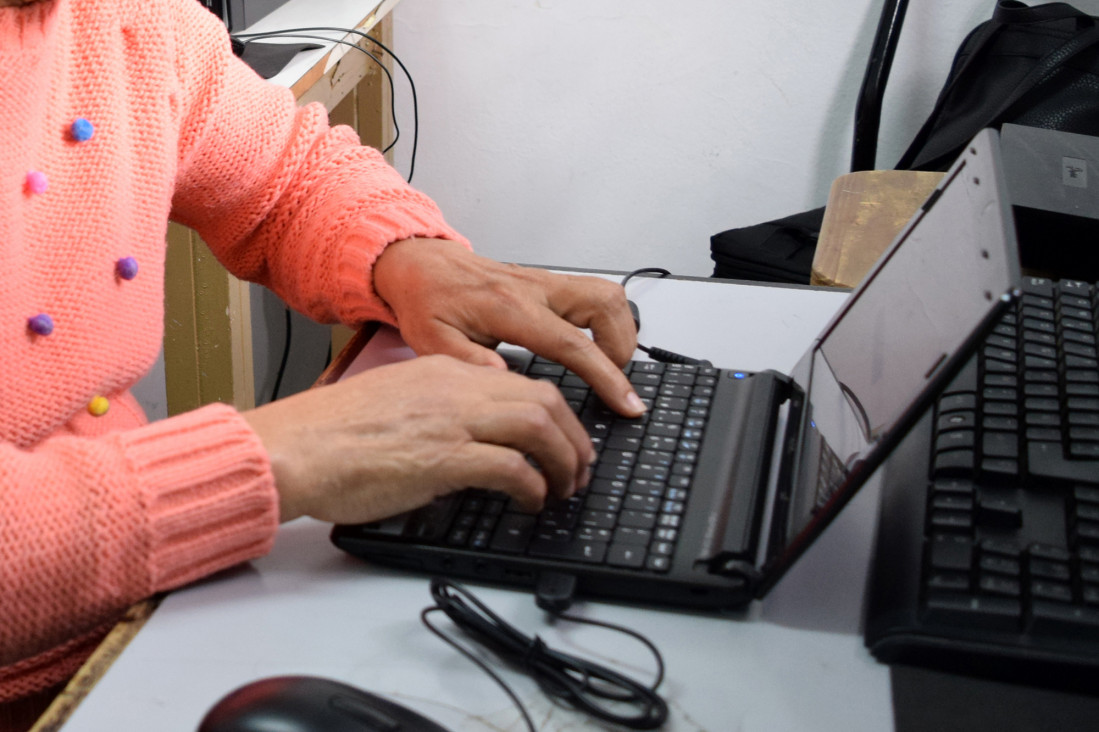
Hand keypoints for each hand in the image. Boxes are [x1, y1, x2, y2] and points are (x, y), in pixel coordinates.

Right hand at [243, 355, 593, 523]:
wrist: (293, 447)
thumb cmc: (328, 434)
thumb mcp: (394, 402)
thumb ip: (437, 410)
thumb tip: (468, 440)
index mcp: (443, 370)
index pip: (522, 382)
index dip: (555, 412)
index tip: (564, 437)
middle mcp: (455, 387)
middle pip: (544, 399)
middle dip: (574, 436)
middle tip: (580, 466)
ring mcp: (452, 420)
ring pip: (539, 426)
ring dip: (564, 460)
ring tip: (566, 487)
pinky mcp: (444, 458)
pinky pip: (513, 468)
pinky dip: (534, 486)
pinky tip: (532, 501)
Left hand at [373, 238, 644, 416]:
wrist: (421, 265)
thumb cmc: (427, 302)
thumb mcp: (433, 342)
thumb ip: (468, 362)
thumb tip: (506, 381)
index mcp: (509, 308)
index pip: (572, 343)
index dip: (606, 376)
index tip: (625, 402)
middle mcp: (535, 289)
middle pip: (606, 305)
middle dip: (623, 347)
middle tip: (614, 381)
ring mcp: (545, 282)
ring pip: (608, 294)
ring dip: (619, 331)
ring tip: (607, 365)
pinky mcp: (548, 283)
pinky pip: (593, 295)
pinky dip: (605, 322)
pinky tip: (592, 346)